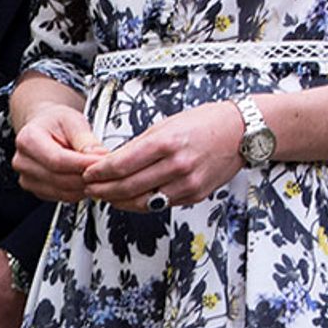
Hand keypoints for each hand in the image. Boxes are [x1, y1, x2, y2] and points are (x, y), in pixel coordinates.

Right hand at [11, 102, 108, 201]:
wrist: (45, 128)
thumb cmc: (56, 122)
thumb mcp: (73, 120)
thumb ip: (85, 138)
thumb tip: (99, 155)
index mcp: (28, 140)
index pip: (58, 160)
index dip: (83, 164)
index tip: (103, 162)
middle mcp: (24, 162)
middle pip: (61, 179)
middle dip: (88, 176)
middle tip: (106, 168)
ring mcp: (29, 179)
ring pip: (64, 192)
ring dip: (85, 186)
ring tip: (97, 173)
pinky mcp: (38, 191)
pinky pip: (64, 197)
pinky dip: (79, 191)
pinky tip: (85, 179)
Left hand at [81, 100, 243, 210]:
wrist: (240, 132)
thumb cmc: (203, 123)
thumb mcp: (166, 125)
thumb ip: (140, 145)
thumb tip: (113, 160)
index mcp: (165, 142)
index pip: (121, 164)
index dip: (99, 172)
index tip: (86, 173)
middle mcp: (177, 165)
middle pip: (129, 186)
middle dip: (104, 190)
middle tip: (89, 189)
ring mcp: (188, 183)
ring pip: (144, 201)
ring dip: (120, 201)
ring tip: (105, 197)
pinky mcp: (196, 195)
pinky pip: (162, 204)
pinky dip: (143, 203)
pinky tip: (130, 199)